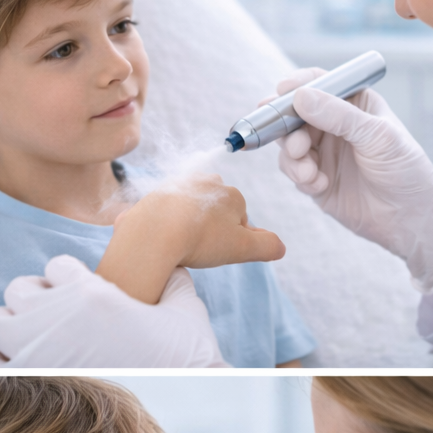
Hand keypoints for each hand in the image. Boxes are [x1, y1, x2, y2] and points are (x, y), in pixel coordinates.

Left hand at [0, 254, 228, 367]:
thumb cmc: (185, 362)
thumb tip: (174, 266)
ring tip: (33, 346)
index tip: (80, 305)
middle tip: (54, 325)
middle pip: (19, 290)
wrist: (178, 404)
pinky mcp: (21, 383)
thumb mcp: (186, 313)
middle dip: (34, 304)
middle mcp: (55, 314)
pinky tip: (25, 372)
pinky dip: (1, 364)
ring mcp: (33, 348)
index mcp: (88, 291)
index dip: (69, 283)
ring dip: (10, 330)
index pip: (56, 267)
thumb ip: (173, 283)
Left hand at [135, 173, 286, 270]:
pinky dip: (166, 224)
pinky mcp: (155, 194)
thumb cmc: (199, 239)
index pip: (239, 219)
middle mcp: (207, 182)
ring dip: (188, 225)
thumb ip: (266, 246)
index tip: (217, 250)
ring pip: (191, 210)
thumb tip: (280, 247)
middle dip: (209, 229)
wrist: (152, 232)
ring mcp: (179, 185)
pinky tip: (163, 237)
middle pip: (215, 212)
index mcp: (232, 194)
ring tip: (179, 243)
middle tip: (198, 247)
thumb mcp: (242, 248)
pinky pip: (166, 212)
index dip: (231, 239)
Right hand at [272, 68, 432, 293]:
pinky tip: (321, 185)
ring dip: (293, 158)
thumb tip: (299, 97)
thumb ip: (338, 115)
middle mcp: (334, 125)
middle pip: (293, 114)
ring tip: (309, 172)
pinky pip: (293, 171)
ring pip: (288, 145)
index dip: (297, 85)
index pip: (319, 83)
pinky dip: (301, 177)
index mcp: (353, 104)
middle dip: (287, 128)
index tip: (282, 93)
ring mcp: (323, 152)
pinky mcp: (315, 178)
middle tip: (296, 145)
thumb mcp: (376, 135)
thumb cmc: (405, 169)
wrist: (409, 216)